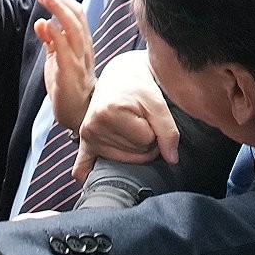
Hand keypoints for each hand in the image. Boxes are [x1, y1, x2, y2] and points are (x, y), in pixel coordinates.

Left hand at [33, 0, 95, 131]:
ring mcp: (78, 59)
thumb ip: (52, 41)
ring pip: (74, 28)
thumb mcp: (57, 59)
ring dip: (59, 9)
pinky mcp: (70, 72)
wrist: (79, 114)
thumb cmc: (69, 85)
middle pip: (76, 15)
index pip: (76, 13)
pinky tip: (45, 25)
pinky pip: (65, 50)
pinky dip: (55, 35)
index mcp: (82, 43)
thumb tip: (42, 23)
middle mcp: (83, 47)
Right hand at [72, 49, 179, 183]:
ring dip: (132, 148)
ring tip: (129, 127)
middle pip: (135, 153)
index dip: (154, 130)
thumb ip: (168, 130)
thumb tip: (172, 159)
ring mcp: (86, 135)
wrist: (121, 75)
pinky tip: (95, 180)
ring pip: (124, 161)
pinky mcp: (84, 141)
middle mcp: (93, 126)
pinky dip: (89, 176)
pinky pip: (82, 168)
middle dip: (144, 141)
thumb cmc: (140, 86)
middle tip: (139, 120)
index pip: (146, 141)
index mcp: (110, 113)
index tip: (149, 116)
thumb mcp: (158, 102)